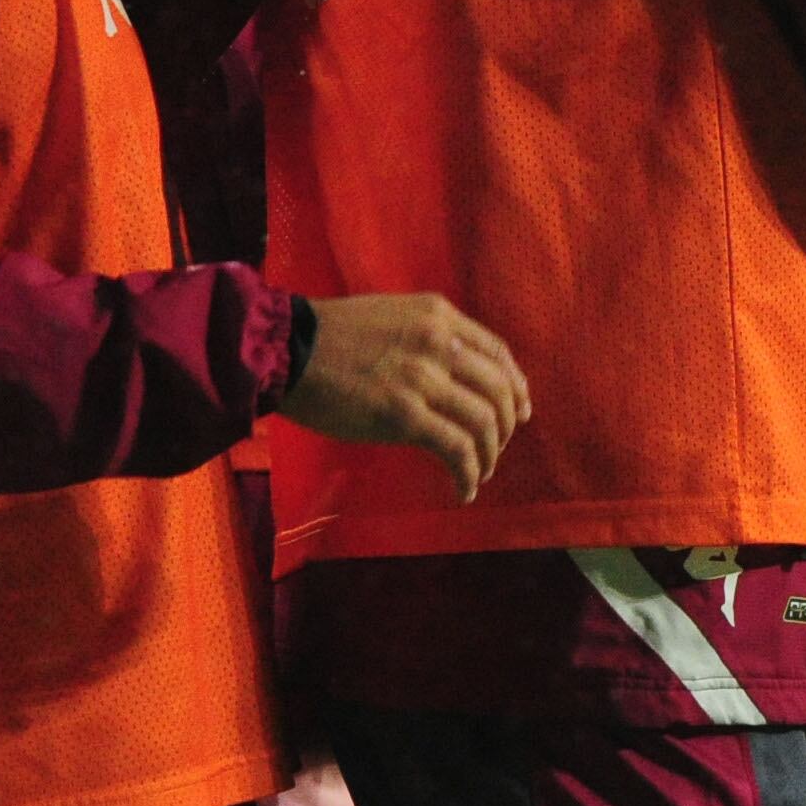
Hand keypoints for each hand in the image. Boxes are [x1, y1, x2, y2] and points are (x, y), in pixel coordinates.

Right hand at [277, 291, 527, 502]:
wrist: (286, 349)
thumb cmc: (329, 336)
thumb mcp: (393, 317)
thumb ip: (428, 338)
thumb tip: (454, 376)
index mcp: (439, 316)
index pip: (498, 352)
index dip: (516, 385)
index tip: (519, 411)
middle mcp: (440, 343)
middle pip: (498, 389)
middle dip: (506, 425)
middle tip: (497, 448)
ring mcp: (424, 378)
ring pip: (483, 422)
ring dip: (489, 455)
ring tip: (480, 473)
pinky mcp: (405, 415)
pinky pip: (456, 449)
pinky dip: (468, 473)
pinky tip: (464, 489)